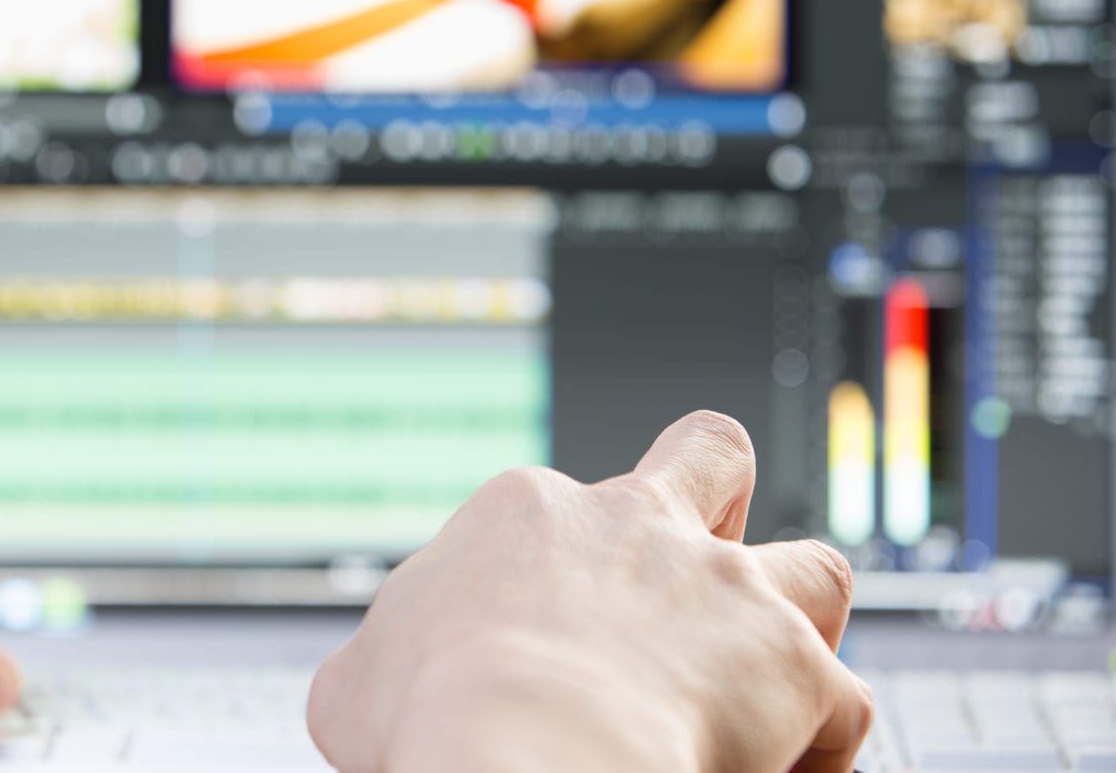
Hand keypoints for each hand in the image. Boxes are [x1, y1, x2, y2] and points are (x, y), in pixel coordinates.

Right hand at [307, 410, 873, 772]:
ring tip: (771, 674)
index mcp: (530, 513)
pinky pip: (844, 705)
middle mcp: (639, 527)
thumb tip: (374, 689)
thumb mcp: (357, 680)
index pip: (562, 509)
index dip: (562, 578)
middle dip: (717, 497)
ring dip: (798, 620)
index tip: (542, 646)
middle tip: (701, 561)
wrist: (524, 749)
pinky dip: (823, 747)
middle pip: (709, 458)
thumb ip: (382, 664)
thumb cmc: (433, 713)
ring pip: (812, 566)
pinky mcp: (794, 669)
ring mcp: (725, 590)